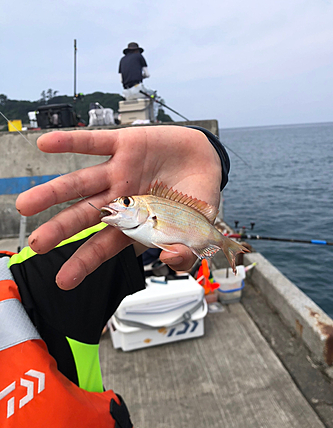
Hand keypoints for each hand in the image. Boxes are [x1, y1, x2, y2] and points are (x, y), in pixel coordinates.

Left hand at [16, 126, 221, 289]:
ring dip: (53, 192)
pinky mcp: (124, 144)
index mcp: (134, 223)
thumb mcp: (197, 230)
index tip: (64, 280)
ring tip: (27, 204)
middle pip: (84, 216)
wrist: (205, 161)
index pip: (104, 245)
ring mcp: (119, 172)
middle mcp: (120, 199)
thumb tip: (167, 259)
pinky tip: (45, 144)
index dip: (84, 262)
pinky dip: (70, 141)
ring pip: (80, 183)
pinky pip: (94, 142)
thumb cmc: (196, 198)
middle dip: (61, 229)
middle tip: (37, 243)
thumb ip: (185, 250)